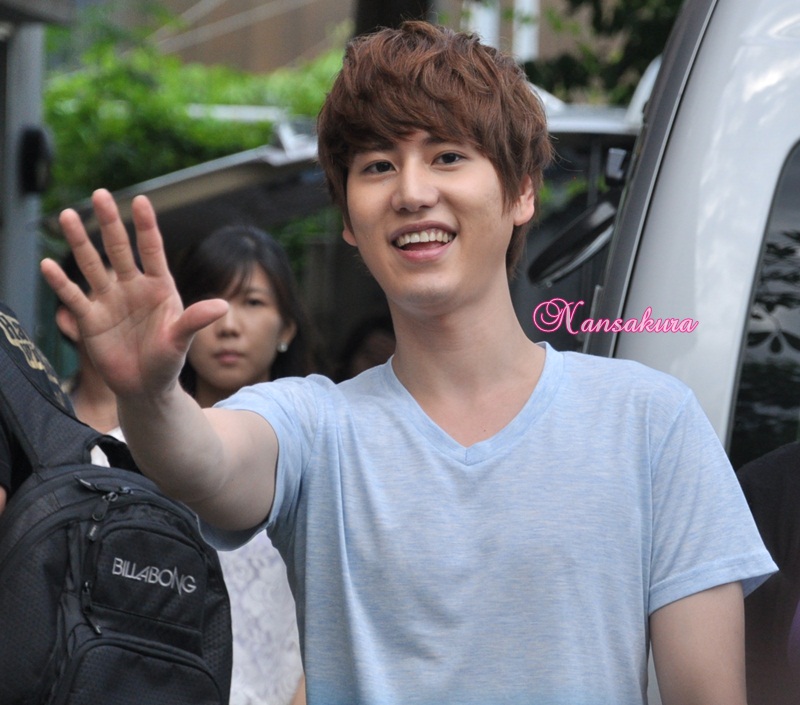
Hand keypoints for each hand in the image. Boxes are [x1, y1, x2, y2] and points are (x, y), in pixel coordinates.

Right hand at [41, 189, 227, 398]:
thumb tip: (222, 306)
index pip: (151, 250)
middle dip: (110, 222)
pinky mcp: (90, 320)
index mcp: (159, 287)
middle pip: (118, 249)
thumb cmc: (169, 362)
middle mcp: (132, 288)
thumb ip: (195, 321)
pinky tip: (48, 264)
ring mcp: (110, 301)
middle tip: (100, 193)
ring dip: (80, 241)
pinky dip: (60, 282)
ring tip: (68, 215)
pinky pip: (73, 297)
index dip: (146, 226)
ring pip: (92, 265)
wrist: (146, 388)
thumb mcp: (182, 341)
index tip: (140, 200)